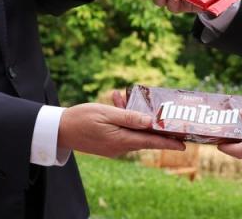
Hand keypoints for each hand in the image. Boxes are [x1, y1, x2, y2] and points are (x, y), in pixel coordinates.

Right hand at [58, 103, 184, 157]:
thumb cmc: (81, 119)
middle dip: (152, 123)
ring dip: (132, 114)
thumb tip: (150, 121)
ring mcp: (113, 146)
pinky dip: (121, 117)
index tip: (183, 144)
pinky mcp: (107, 143)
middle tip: (166, 115)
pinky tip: (115, 100)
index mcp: (121, 139)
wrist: (58, 129)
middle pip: (143, 136)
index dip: (168, 143)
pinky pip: (121, 130)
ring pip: (131, 130)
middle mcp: (119, 146)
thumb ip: (129, 117)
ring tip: (121, 96)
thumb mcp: (106, 113)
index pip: (150, 142)